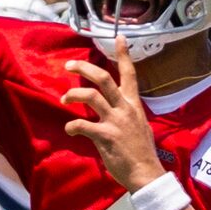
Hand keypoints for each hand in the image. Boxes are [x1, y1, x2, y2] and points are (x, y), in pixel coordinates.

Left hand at [60, 38, 165, 192]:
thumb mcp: (139, 125)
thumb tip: (116, 107)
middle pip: (103, 79)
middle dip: (83, 68)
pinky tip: (70, 129)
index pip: (129, 74)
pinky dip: (72, 126)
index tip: (119, 37)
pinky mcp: (106, 136)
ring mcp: (115, 121)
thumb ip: (126, 113)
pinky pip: (82, 125)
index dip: (124, 54)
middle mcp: (125, 108)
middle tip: (69, 65)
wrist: (146, 173)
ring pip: (91, 96)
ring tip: (64, 98)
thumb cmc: (140, 151)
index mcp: (133, 104)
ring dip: (73, 94)